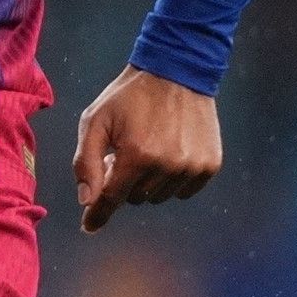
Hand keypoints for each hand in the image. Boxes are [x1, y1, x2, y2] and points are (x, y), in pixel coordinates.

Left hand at [72, 66, 219, 233]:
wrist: (177, 70)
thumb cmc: (130, 96)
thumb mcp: (96, 120)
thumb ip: (86, 162)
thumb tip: (88, 202)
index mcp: (136, 155)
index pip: (112, 198)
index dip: (98, 214)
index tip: (89, 226)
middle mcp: (167, 165)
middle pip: (135, 198)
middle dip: (124, 181)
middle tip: (123, 153)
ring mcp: (191, 166)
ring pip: (159, 196)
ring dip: (148, 181)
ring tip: (147, 148)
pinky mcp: (209, 165)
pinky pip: (183, 191)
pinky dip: (172, 180)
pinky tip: (169, 153)